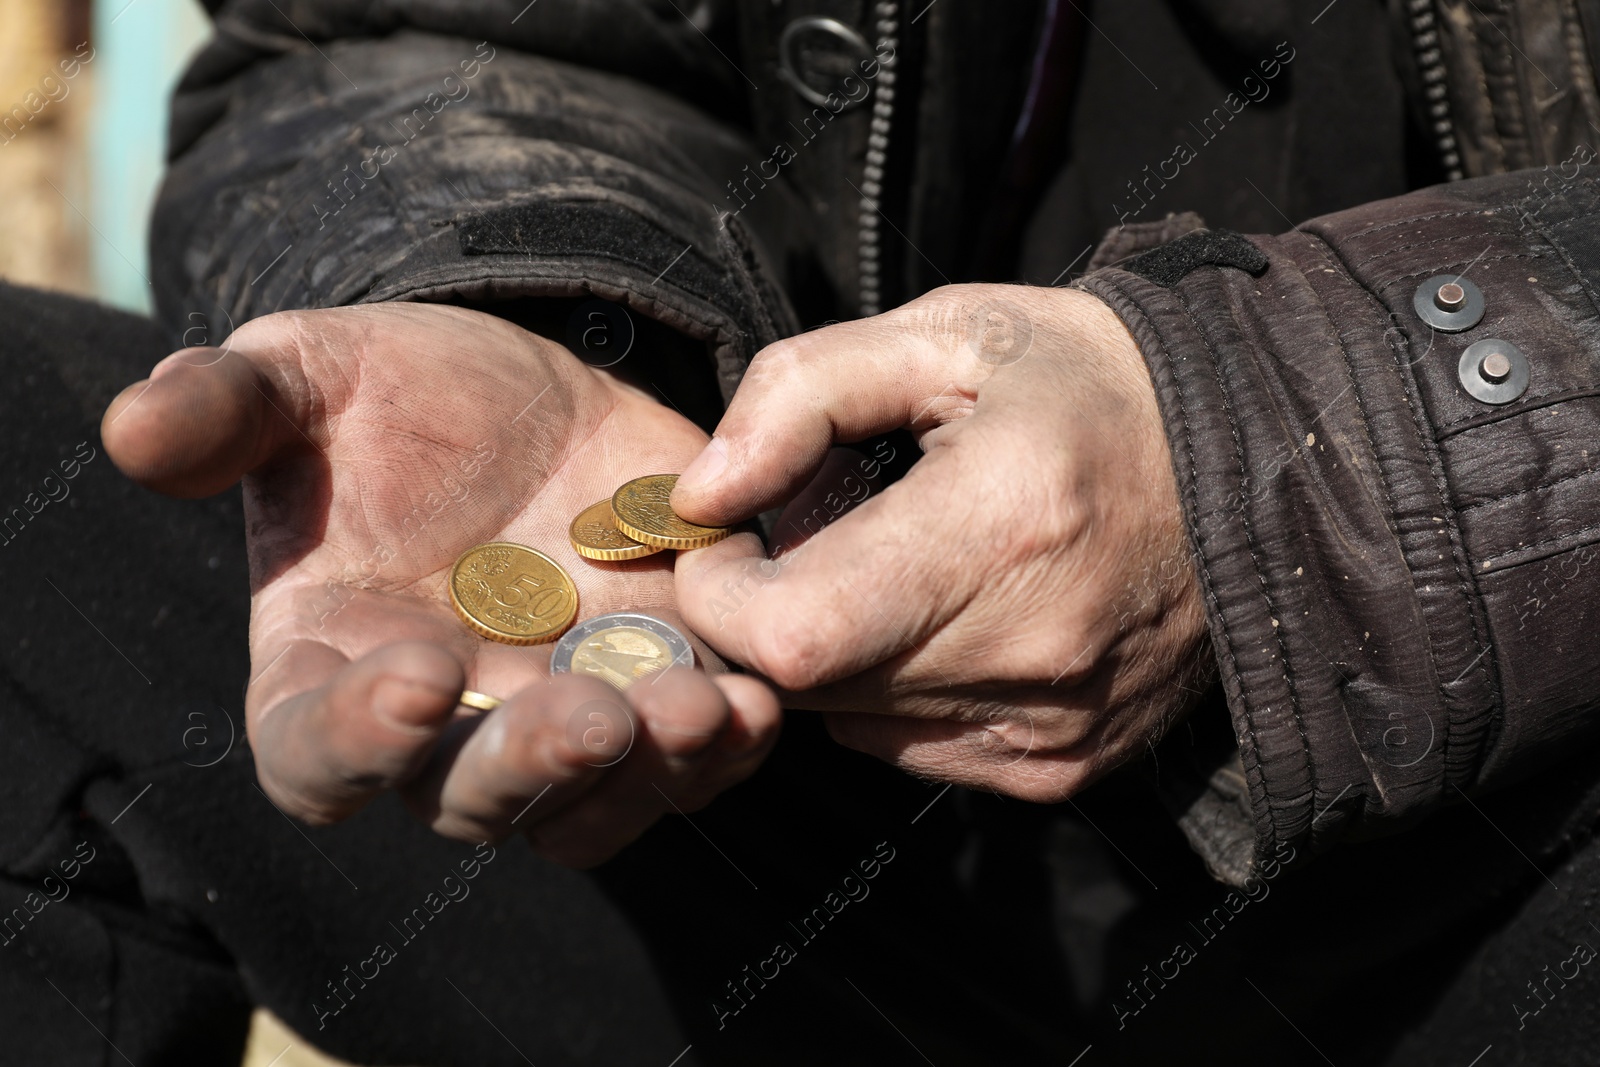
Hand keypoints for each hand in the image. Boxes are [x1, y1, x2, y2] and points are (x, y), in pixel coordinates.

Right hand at [102, 303, 778, 865]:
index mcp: (330, 670)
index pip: (317, 753)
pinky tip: (763, 700)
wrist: (527, 397)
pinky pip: (693, 760)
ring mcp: (559, 724)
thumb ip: (226, 409)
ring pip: (597, 803)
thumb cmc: (391, 399)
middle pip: (474, 800)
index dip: (355, 738)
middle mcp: (446, 729)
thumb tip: (130, 431)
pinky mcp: (657, 696)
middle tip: (589, 719)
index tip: (416, 675)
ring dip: (652, 771)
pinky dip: (730, 744)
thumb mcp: (307, 376)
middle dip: (531, 768)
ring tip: (707, 708)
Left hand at [670, 284, 1210, 801]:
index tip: (730, 535)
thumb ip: (799, 395)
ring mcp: (1050, 726)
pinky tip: (948, 617)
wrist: (1252, 461)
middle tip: (809, 536)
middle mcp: (1030, 652)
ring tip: (895, 567)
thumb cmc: (1091, 384)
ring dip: (835, 652)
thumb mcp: (944, 333)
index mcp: (1000, 528)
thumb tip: (700, 494)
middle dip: (769, 613)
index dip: (721, 589)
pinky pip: (911, 748)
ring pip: (850, 721)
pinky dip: (895, 688)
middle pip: (809, 684)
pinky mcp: (1061, 765)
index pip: (790, 632)